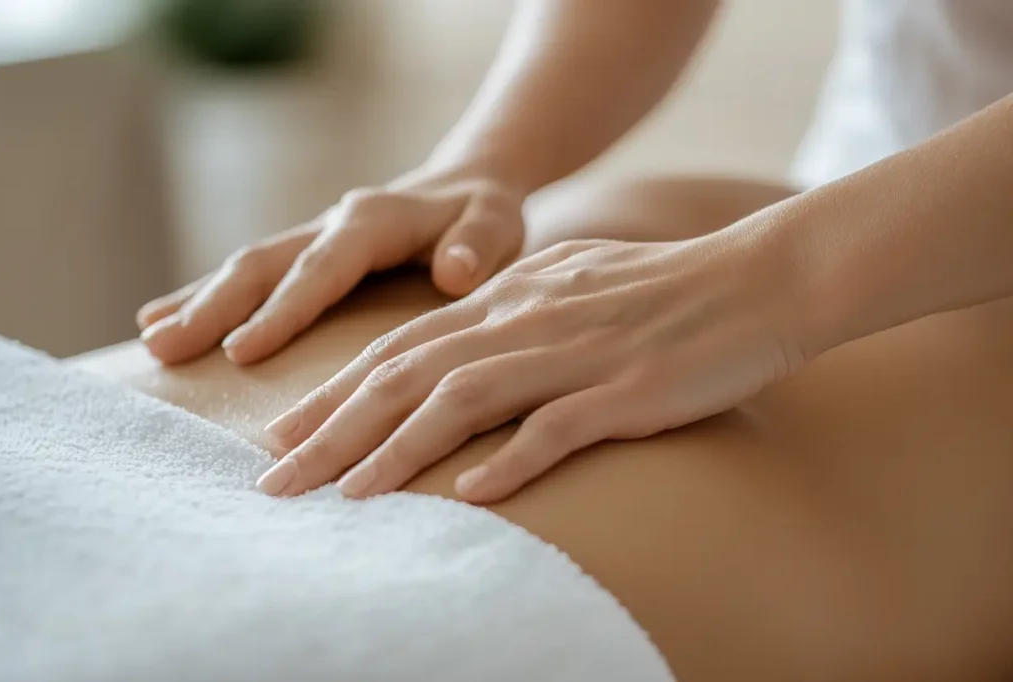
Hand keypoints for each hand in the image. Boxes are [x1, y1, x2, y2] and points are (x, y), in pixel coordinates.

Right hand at [135, 167, 526, 364]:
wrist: (466, 187)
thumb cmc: (484, 216)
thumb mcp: (497, 224)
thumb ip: (479, 245)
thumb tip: (453, 271)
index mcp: (372, 222)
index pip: (320, 269)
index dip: (282, 309)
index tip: (240, 350)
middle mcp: (332, 223)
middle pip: (263, 263)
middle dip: (213, 306)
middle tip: (164, 348)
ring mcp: (313, 236)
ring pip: (245, 266)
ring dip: (198, 302)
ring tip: (152, 341)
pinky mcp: (305, 252)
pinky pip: (249, 274)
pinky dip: (205, 296)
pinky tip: (163, 320)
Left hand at [256, 232, 812, 502]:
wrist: (756, 279)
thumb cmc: (664, 288)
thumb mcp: (571, 283)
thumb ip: (512, 309)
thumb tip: (465, 342)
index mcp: (508, 295)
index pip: (401, 345)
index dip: (336, 390)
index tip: (284, 431)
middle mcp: (525, 319)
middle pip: (408, 375)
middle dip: (334, 429)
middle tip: (275, 478)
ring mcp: (573, 352)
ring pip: (461, 401)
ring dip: (395, 452)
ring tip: (341, 498)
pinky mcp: (624, 388)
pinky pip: (556, 428)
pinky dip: (508, 461)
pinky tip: (468, 497)